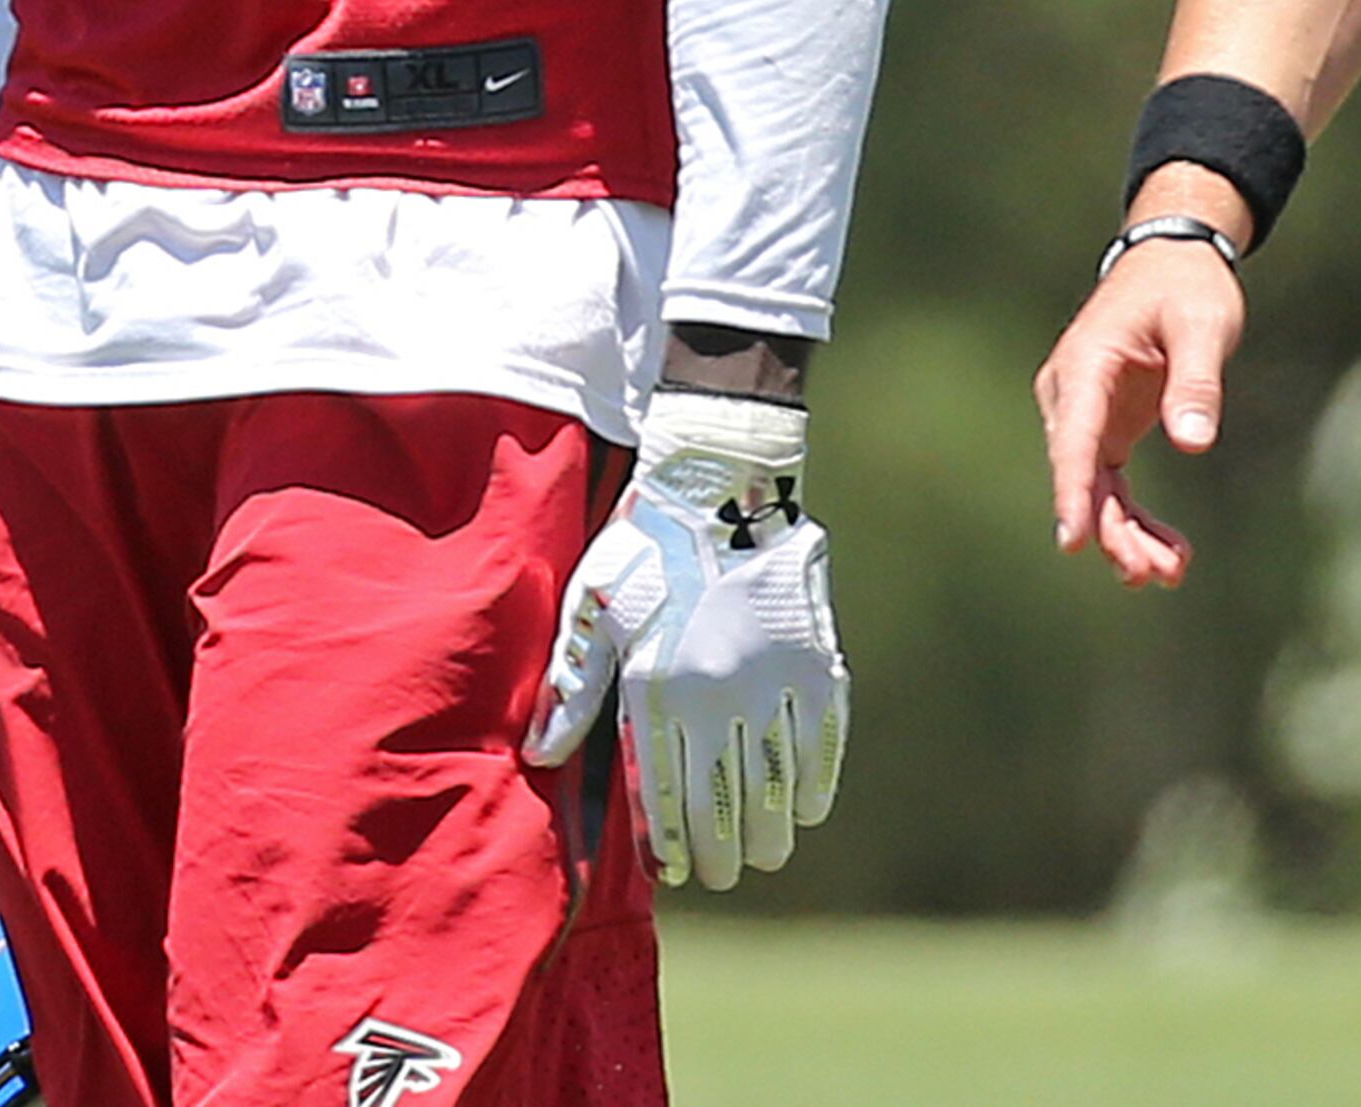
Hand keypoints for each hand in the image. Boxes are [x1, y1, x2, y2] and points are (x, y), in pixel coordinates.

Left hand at [529, 390, 847, 891]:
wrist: (722, 486)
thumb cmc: (645, 549)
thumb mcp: (594, 610)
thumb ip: (574, 686)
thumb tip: (538, 755)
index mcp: (657, 690)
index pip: (667, 794)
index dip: (676, 843)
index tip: (680, 872)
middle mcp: (717, 696)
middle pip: (728, 802)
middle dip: (728, 850)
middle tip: (727, 874)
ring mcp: (773, 680)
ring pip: (778, 782)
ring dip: (774, 829)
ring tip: (767, 853)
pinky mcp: (816, 660)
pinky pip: (822, 741)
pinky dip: (816, 781)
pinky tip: (807, 806)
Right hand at [1034, 218, 1245, 586]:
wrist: (1172, 258)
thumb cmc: (1185, 285)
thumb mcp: (1201, 325)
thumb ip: (1196, 382)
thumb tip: (1193, 445)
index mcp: (1086, 363)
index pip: (1075, 436)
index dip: (1072, 490)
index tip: (1073, 539)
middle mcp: (1073, 394)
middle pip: (1081, 473)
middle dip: (1112, 529)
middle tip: (1150, 573)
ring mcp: (1086, 414)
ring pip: (1094, 489)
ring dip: (1125, 535)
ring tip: (1168, 573)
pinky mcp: (1106, 427)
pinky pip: (1111, 485)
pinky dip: (1135, 520)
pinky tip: (1169, 551)